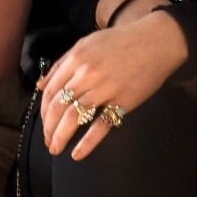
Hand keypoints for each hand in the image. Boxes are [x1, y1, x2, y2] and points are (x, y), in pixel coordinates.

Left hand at [37, 10, 187, 160]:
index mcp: (76, 59)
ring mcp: (105, 89)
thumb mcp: (85, 44)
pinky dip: (87, 142)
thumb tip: (41, 85)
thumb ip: (62, 64)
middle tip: (47, 141)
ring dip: (61, 136)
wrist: (155, 42)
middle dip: (49, 127)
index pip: (51, 90)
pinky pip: (102, 125)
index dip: (44, 111)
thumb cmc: (120, 41)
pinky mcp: (123, 102)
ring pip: (74, 116)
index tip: (44, 123)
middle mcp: (86, 74)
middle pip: (59, 106)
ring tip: (56, 148)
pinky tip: (77, 154)